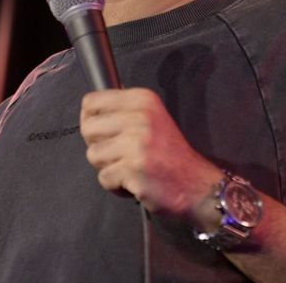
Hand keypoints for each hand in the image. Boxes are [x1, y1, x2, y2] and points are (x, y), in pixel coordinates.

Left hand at [79, 88, 224, 229]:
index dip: (90, 120)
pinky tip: (135, 183)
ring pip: (93, 155)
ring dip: (108, 167)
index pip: (90, 102)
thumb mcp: (152, 119)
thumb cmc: (170, 155)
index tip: (104, 133)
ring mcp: (136, 143)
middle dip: (98, 146)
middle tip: (120, 155)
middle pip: (87, 128)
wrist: (198, 186)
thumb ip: (124, 111)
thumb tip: (90, 107)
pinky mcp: (133, 168)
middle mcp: (139, 117)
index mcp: (142, 99)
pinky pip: (104, 178)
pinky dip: (116, 186)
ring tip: (130, 169)